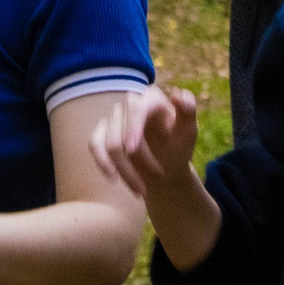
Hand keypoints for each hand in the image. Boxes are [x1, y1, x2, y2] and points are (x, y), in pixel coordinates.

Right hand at [90, 85, 203, 203]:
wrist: (167, 164)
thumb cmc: (179, 145)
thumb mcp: (188, 131)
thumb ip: (188, 111)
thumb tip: (177, 94)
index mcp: (151, 99)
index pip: (136, 109)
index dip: (132, 128)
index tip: (132, 150)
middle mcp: (130, 104)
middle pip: (119, 130)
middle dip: (131, 160)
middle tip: (149, 182)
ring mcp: (114, 117)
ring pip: (109, 143)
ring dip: (124, 170)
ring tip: (141, 191)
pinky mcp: (103, 131)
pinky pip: (95, 144)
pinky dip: (102, 163)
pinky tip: (113, 179)